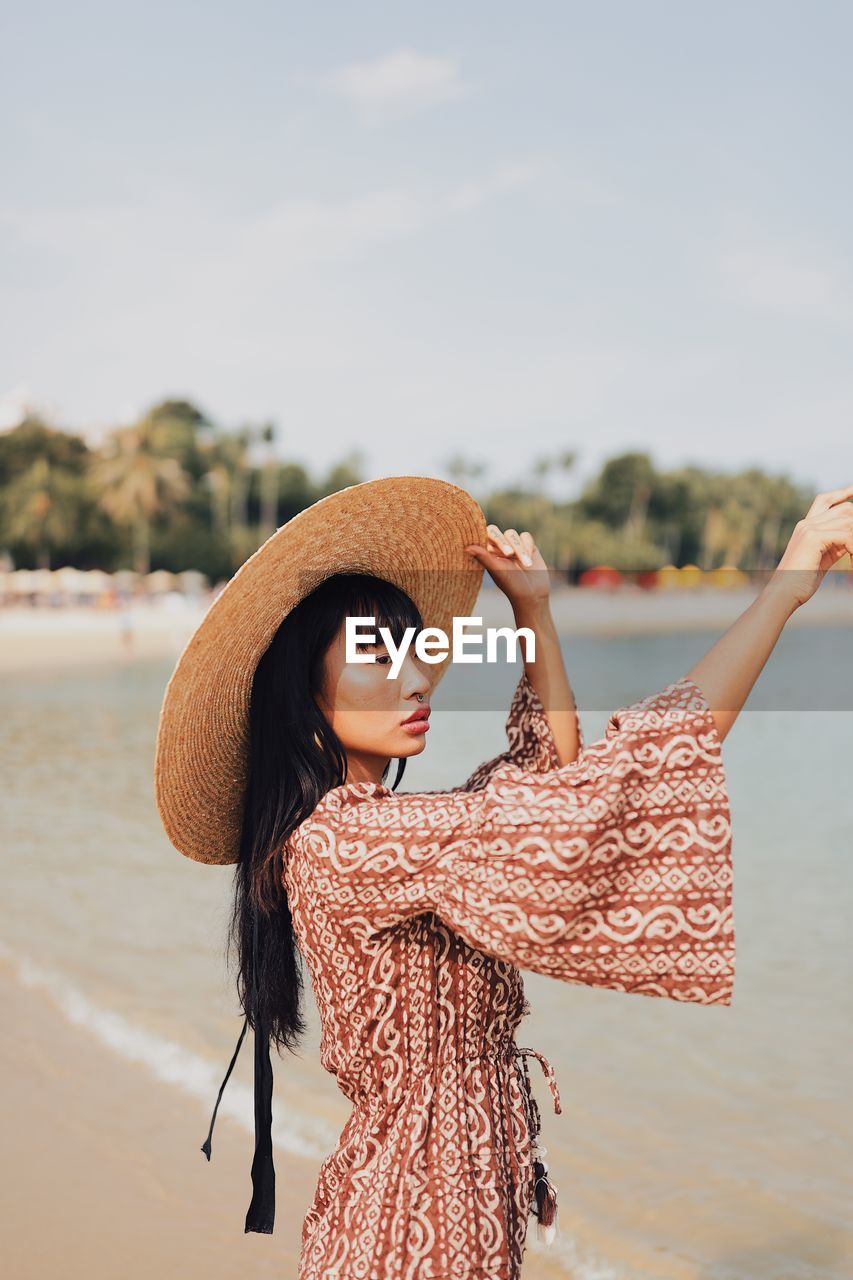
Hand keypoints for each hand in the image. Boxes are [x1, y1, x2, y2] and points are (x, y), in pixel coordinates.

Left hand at [464, 525, 550, 615]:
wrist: (533, 593)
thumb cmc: (512, 584)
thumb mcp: (497, 570)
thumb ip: (483, 557)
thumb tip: (465, 548)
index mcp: (486, 553)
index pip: (482, 536)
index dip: (488, 538)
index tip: (496, 549)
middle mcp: (497, 547)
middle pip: (496, 531)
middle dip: (503, 542)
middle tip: (509, 554)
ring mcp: (513, 545)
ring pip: (511, 534)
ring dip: (519, 548)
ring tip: (526, 564)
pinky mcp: (527, 545)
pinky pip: (526, 536)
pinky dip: (528, 546)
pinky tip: (530, 560)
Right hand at [764, 485, 852, 610]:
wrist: (783, 593)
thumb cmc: (800, 581)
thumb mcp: (822, 558)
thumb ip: (834, 544)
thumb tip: (850, 537)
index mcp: (806, 527)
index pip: (825, 500)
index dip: (842, 493)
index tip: (852, 490)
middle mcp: (806, 523)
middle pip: (844, 508)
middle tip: (852, 548)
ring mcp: (808, 528)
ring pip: (848, 521)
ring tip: (852, 556)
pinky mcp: (813, 538)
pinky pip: (846, 535)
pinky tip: (851, 561)